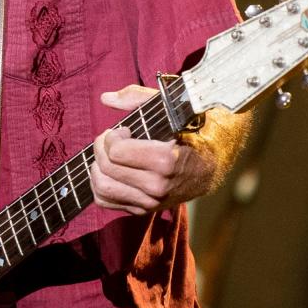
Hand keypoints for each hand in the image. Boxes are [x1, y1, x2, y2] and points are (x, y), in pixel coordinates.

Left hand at [91, 85, 229, 214]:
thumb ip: (136, 98)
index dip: (113, 136)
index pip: (116, 151)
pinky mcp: (143, 210)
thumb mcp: (170, 109)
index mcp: (165, 161)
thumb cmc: (190, 133)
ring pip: (102, 187)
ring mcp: (150, 202)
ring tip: (109, 155)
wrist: (210, 168)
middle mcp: (156, 186)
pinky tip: (111, 171)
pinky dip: (100, 185)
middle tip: (111, 138)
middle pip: (106, 167)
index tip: (124, 130)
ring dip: (97, 167)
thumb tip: (105, 98)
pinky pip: (105, 201)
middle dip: (101, 147)